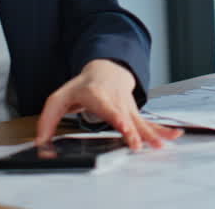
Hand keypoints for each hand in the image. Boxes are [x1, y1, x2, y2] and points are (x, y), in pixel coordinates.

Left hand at [34, 59, 182, 150]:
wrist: (106, 70)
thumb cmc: (82, 87)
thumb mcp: (59, 98)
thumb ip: (48, 120)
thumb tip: (41, 142)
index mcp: (97, 96)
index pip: (107, 107)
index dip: (116, 116)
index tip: (124, 126)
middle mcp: (116, 101)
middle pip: (127, 117)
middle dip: (133, 131)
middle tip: (139, 145)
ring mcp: (128, 108)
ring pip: (141, 121)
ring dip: (152, 133)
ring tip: (162, 144)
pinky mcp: (135, 114)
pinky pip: (149, 123)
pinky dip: (162, 130)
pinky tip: (173, 136)